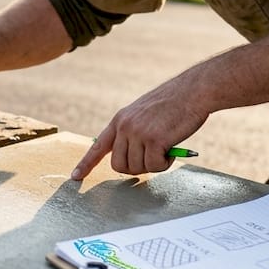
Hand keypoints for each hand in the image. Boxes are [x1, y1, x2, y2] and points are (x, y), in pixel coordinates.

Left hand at [71, 77, 209, 180]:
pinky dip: (165, 163)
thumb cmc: (174, 104)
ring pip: (137, 168)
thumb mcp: (143, 114)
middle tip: (152, 159)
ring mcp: (137, 133)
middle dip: (135, 168)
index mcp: (120, 120)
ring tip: (165, 149)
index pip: (98, 146)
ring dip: (153, 165)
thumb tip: (132, 158)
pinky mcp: (153, 140)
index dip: (86, 163)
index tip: (75, 176)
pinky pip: (154, 166)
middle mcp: (124, 127)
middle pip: (119, 165)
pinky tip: (172, 149)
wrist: (193, 91)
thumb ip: (133, 132)